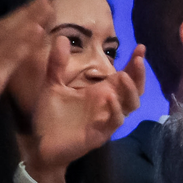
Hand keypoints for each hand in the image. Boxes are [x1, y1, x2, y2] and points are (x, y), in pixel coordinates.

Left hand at [22, 42, 146, 182]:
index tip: (140, 47)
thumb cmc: (50, 117)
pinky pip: (115, 121)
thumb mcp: (52, 85)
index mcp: (100, 92)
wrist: (42, 145)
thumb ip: (57, 63)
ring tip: (123, 77)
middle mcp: (109, 104)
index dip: (134, 63)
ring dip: (130, 91)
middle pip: (135, 89)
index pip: (125, 75)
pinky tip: (109, 97)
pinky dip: (115, 110)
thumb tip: (61, 37)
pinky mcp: (101, 133)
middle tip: (138, 59)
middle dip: (139, 74)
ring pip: (130, 105)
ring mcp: (107, 119)